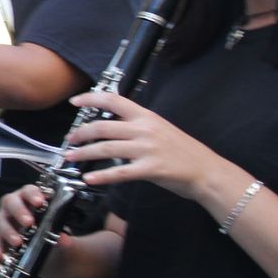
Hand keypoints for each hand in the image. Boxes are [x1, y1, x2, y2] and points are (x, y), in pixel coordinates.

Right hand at [0, 184, 63, 263]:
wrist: (45, 250)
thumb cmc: (49, 232)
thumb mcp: (58, 235)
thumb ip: (62, 237)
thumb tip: (64, 240)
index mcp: (28, 198)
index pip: (29, 190)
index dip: (33, 194)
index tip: (40, 202)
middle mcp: (13, 206)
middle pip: (10, 202)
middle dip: (19, 211)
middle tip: (29, 223)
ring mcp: (3, 219)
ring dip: (8, 231)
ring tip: (17, 243)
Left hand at [64, 90, 242, 203]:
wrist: (207, 171)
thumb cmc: (184, 152)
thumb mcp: (160, 129)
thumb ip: (137, 125)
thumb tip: (112, 125)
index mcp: (147, 117)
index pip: (114, 100)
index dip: (91, 99)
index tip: (75, 101)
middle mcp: (145, 130)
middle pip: (103, 127)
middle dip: (80, 133)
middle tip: (70, 140)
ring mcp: (147, 149)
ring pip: (106, 148)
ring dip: (84, 153)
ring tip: (71, 157)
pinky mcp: (150, 169)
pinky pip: (120, 172)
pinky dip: (101, 176)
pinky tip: (89, 178)